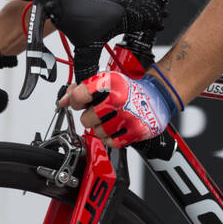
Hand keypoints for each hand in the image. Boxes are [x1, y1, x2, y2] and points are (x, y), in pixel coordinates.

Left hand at [58, 70, 177, 148]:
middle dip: (90, 117)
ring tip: (110, 120)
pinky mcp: (136, 131)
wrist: (158, 95)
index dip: (75, 101)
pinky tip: (117, 129)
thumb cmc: (131, 89)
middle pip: (86, 118)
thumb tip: (63, 101)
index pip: (80, 95)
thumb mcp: (107, 81)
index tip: (79, 102)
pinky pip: (111, 142)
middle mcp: (120, 99)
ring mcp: (128, 116)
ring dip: (100, 128)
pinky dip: (110, 138)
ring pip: (97, 132)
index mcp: (112, 82)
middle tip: (100, 112)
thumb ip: (81, 89)